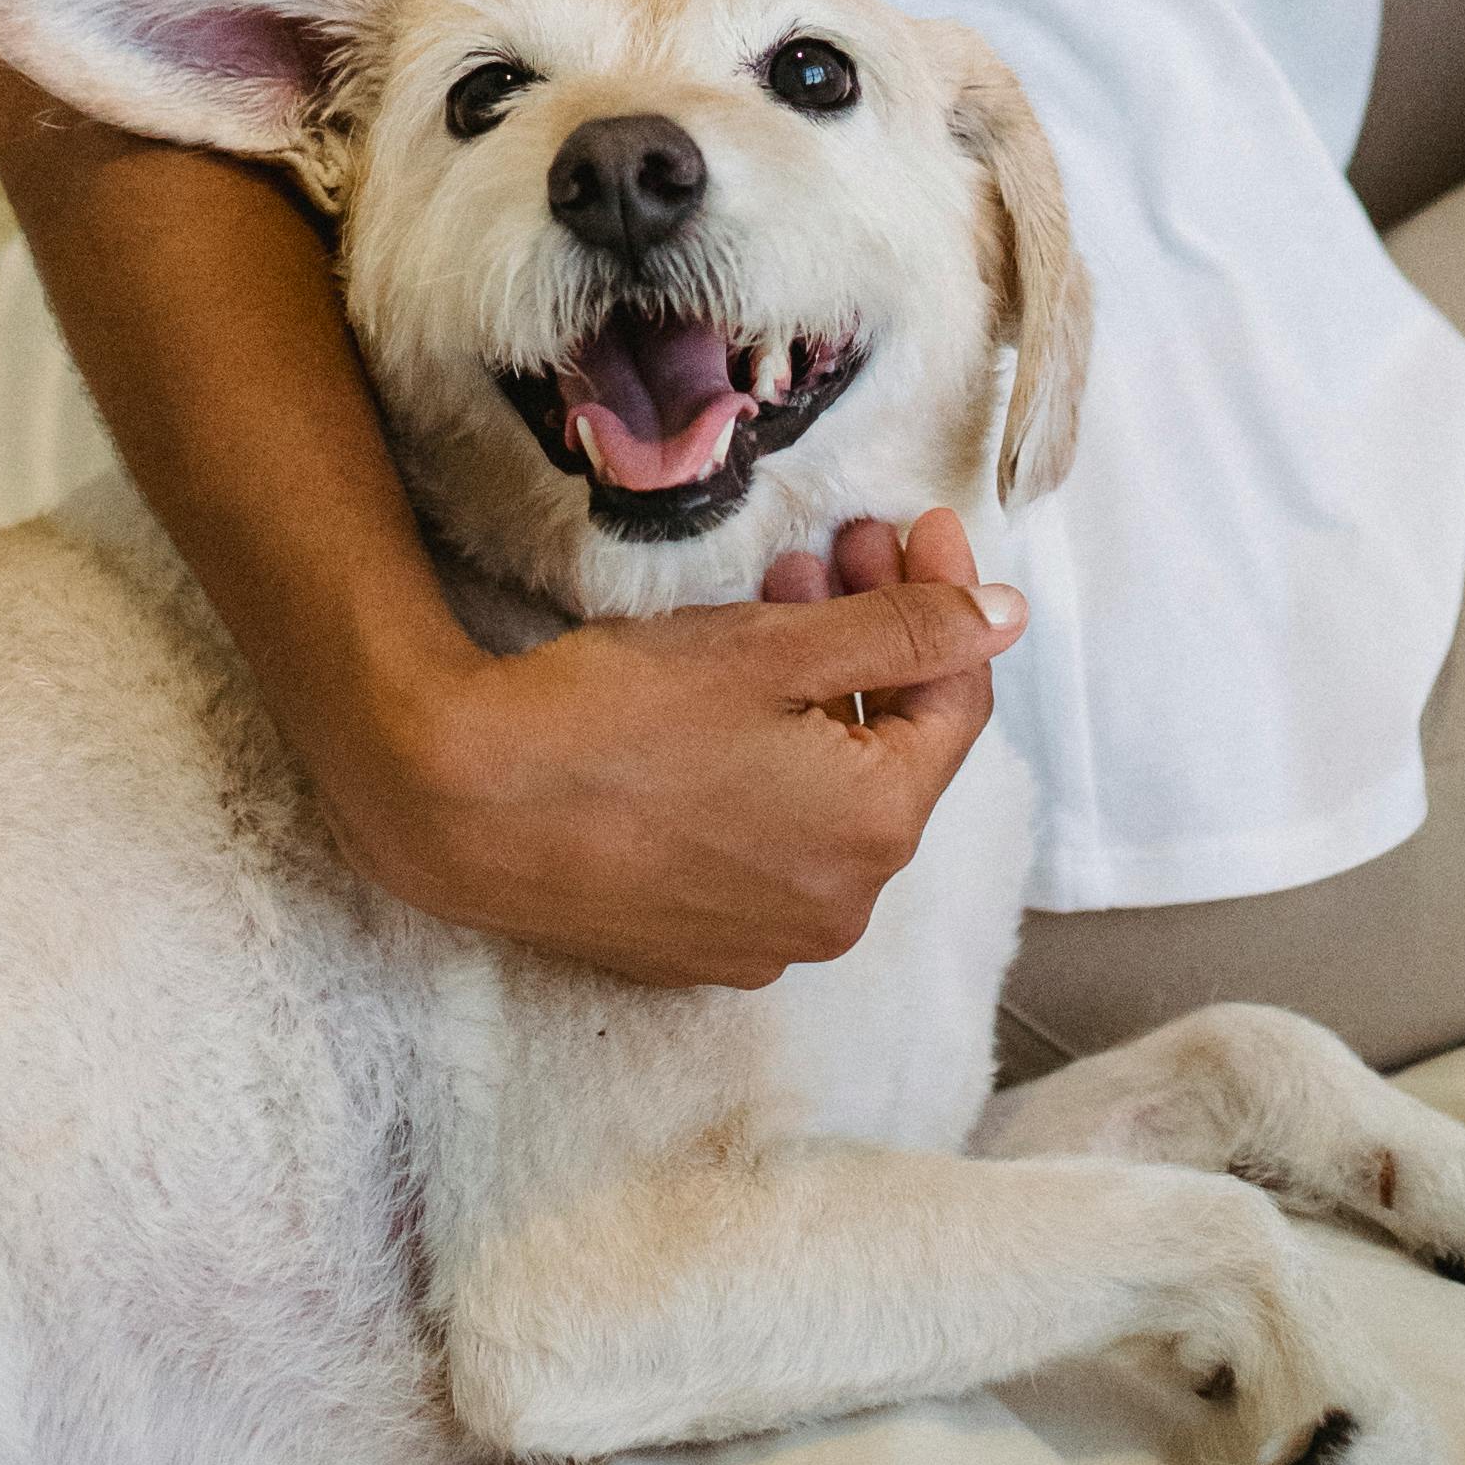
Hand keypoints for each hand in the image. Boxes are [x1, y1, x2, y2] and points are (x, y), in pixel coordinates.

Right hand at [334, 508, 1021, 987]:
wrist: (458, 803)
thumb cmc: (612, 717)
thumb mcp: (772, 649)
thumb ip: (903, 630)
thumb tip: (1005, 616)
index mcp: (874, 832)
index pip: (954, 701)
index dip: (945, 598)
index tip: (914, 521)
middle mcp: (838, 908)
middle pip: (892, 750)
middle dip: (878, 639)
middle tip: (836, 545)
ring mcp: (767, 937)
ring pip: (831, 796)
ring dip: (823, 696)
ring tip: (775, 601)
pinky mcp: (699, 943)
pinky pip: (773, 845)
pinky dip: (773, 766)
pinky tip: (725, 704)